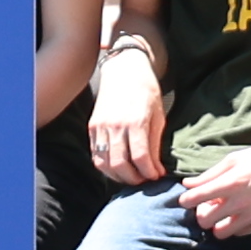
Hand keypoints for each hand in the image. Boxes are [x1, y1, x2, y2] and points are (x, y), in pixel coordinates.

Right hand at [86, 53, 168, 185]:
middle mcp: (115, 125)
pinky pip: (95, 155)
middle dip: (134, 179)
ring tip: (131, 176)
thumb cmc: (146, 91)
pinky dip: (106, 167)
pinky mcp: (92, 127)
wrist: (124, 69)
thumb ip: (155, 144)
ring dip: (119, 176)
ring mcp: (101, 126)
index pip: (141, 157)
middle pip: (121, 165)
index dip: (150, 172)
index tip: (157, 176)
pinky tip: (117, 168)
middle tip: (145, 180)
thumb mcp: (158, 115)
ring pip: (105, 163)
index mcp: (136, 121)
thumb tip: (156, 169)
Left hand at [180, 140, 250, 241]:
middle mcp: (240, 203)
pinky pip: (238, 233)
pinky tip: (238, 213)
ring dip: (217, 223)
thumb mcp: (234, 159)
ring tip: (223, 211)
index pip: (196, 199)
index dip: (186, 200)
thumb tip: (188, 184)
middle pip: (205, 221)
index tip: (186, 199)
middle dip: (201, 213)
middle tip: (208, 204)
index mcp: (231, 183)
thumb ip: (209, 174)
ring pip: (220, 233)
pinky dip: (234, 226)